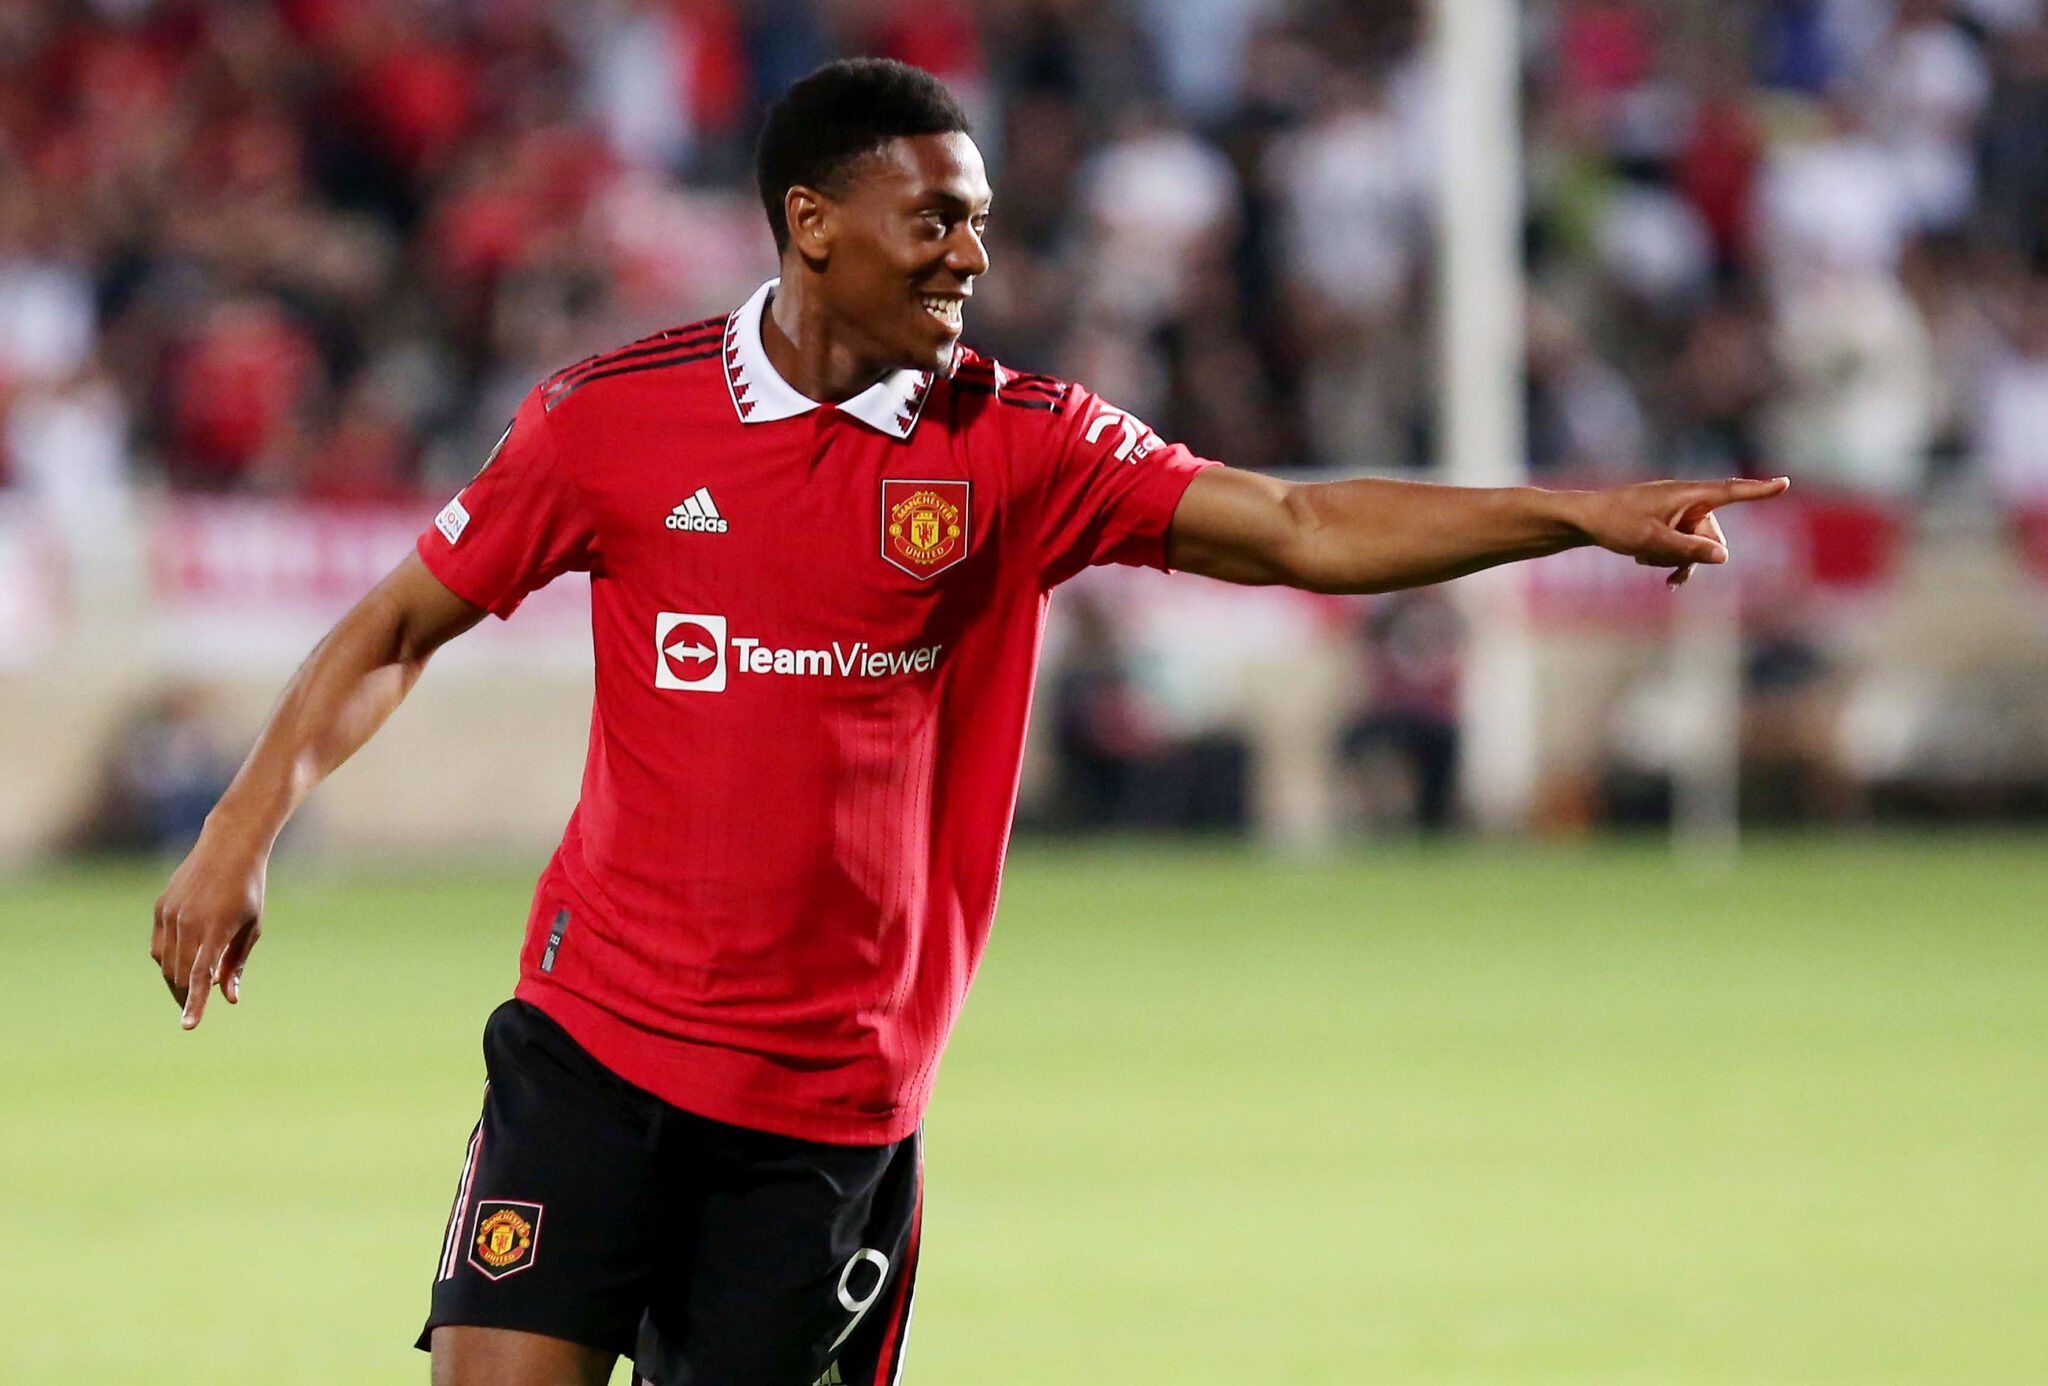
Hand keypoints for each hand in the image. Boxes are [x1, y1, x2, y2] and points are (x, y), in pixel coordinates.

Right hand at [152, 828, 268, 1028]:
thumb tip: (228, 998)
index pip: (200, 976)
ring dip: (178, 981)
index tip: (189, 1027)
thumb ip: (237, 963)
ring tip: (192, 986)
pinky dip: (169, 961)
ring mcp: (170, 915)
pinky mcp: (160, 908)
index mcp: (216, 928)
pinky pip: (159, 947)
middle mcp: (188, 922)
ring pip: (166, 964)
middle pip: (181, 975)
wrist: (228, 847)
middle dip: (189, 995)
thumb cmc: (249, 889)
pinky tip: (182, 963)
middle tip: (199, 1005)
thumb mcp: (252, 926)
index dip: (195, 1004)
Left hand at [1573, 477, 1789, 585]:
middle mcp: (1685, 500)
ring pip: (1695, 544)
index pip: (1731, 492)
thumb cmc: (1615, 523)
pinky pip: (1679, 544)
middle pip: (1712, 534)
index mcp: (1687, 494)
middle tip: (1670, 574)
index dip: (1758, 491)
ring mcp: (1674, 511)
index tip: (1784, 483)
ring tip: (1645, 561)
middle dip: (1696, 555)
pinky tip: (1642, 562)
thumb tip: (1724, 557)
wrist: (1582, 519)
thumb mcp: (1653, 541)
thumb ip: (1689, 550)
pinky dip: (1668, 556)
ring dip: (1677, 559)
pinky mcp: (1664, 522)